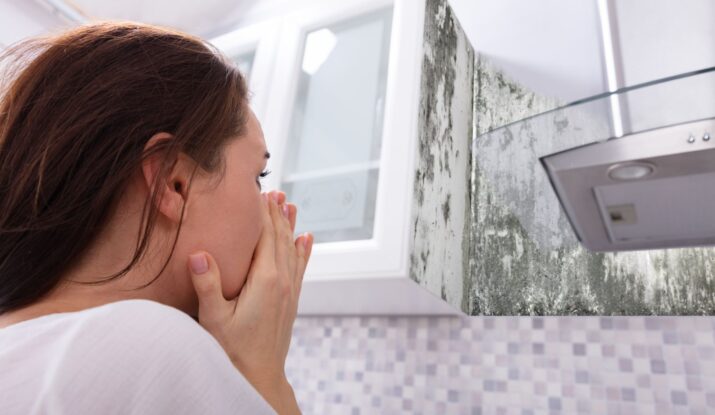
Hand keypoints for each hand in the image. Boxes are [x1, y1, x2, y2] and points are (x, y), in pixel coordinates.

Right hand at [187, 190, 312, 394]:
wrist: (259, 377)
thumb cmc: (232, 351)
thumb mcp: (214, 319)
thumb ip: (207, 285)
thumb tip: (198, 253)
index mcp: (265, 280)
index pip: (265, 237)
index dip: (262, 213)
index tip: (259, 191)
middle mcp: (282, 281)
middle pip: (280, 238)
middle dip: (277, 213)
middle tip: (274, 190)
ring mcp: (289, 290)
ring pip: (292, 249)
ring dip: (290, 226)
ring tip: (291, 204)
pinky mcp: (291, 300)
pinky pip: (300, 267)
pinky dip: (302, 249)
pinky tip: (306, 239)